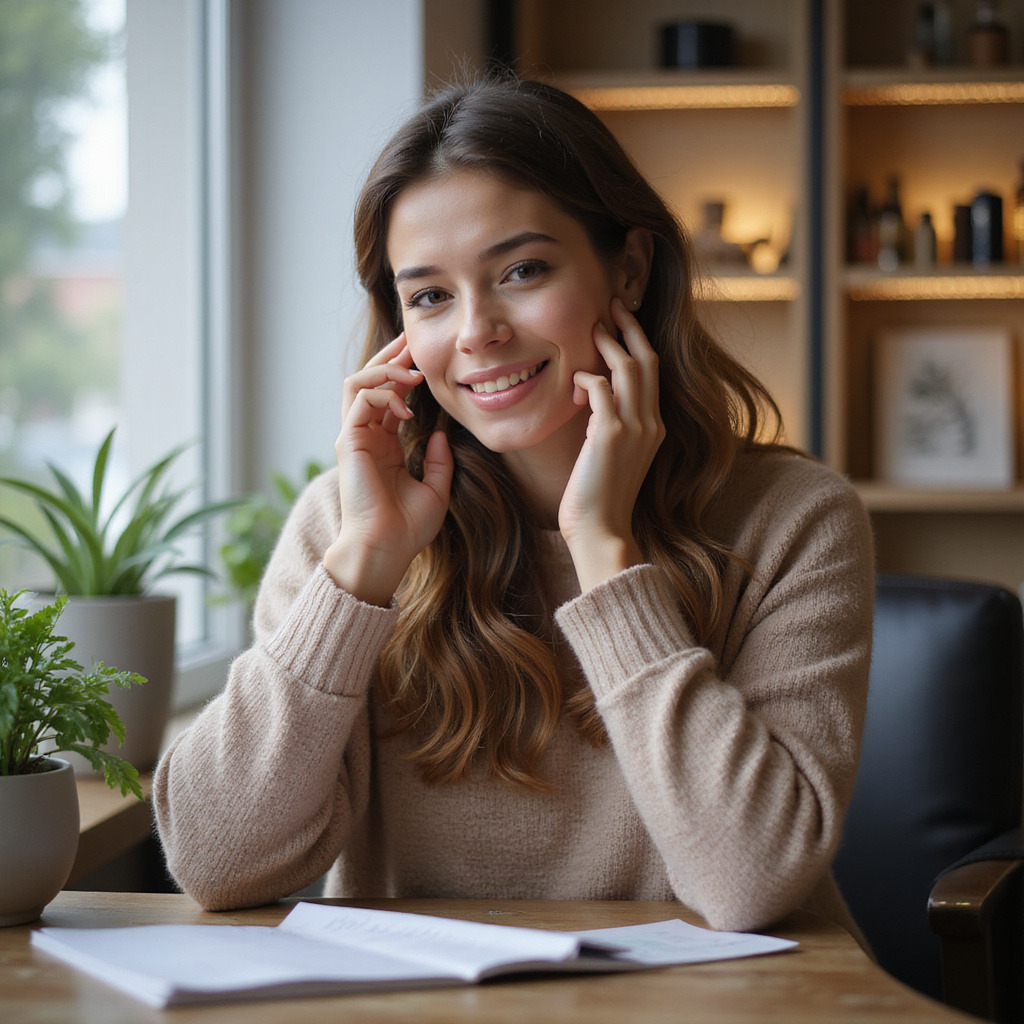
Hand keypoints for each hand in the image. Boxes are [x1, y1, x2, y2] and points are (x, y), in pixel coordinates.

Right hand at [323, 334, 452, 605]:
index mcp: (383, 445)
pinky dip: (384, 394)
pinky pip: (360, 400)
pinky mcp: (349, 441)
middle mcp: (365, 437)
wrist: (387, 549)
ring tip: (413, 372)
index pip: (389, 397)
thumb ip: (439, 461)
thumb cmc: (408, 528)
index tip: (424, 358)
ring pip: (357, 383)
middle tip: (412, 341)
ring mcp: (354, 437)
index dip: (404, 374)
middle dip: (390, 357)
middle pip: (369, 382)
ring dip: (385, 370)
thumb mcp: (436, 490)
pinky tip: (408, 406)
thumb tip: (442, 433)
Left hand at [559, 299, 664, 591]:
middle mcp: (651, 424)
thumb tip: (592, 399)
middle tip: (610, 306)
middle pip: (647, 360)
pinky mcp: (610, 435)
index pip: (652, 373)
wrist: (601, 532)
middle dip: (629, 328)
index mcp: (654, 428)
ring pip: (628, 367)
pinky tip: (573, 385)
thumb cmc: (598, 500)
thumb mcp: (613, 457)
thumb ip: (609, 427)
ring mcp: (634, 428)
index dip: (638, 343)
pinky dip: (586, 377)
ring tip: (592, 329)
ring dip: (608, 344)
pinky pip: (600, 387)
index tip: (622, 322)